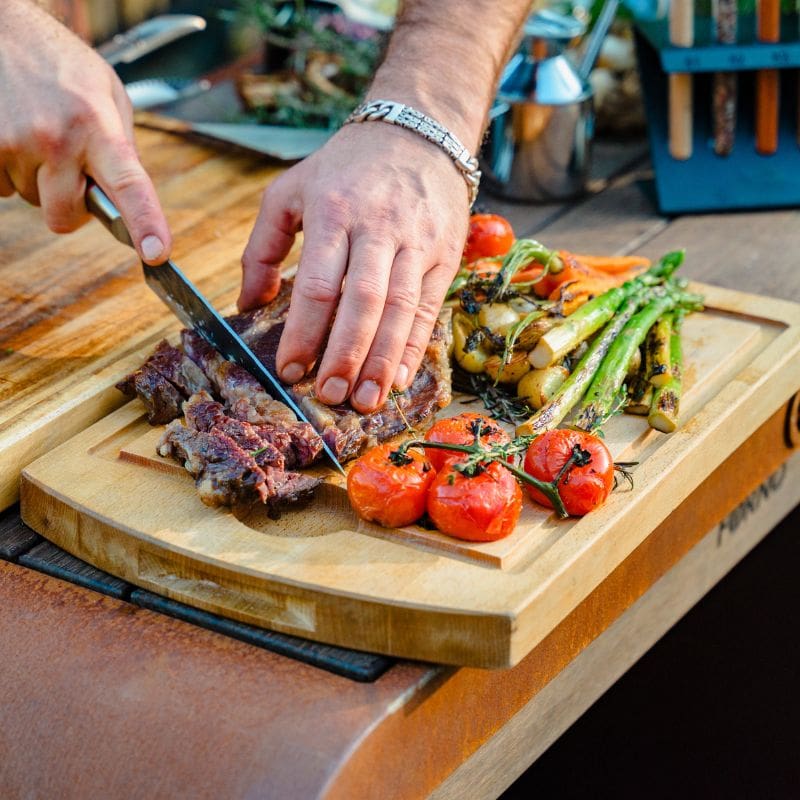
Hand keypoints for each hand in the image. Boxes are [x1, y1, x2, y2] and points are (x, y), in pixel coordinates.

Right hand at [0, 0, 170, 263]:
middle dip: (68, 205)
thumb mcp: (110, 97)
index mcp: (98, 127)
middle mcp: (56, 139)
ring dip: (37, 180)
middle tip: (70, 171)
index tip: (155, 253)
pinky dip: (9, 171)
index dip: (145, 223)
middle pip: (63, 217)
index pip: (129, 186)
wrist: (4, 31)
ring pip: (31, 200)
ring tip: (39, 135)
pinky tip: (16, 136)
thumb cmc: (63, 66)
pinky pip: (1, 187)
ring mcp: (14, 143)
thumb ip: (121, 149)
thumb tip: (128, 199)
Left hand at [239, 123, 468, 412]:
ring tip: (366, 401)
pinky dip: (413, 348)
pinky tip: (398, 379)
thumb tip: (247, 305)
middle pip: (364, 301)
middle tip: (329, 394)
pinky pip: (428, 308)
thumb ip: (262, 247)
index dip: (304, 332)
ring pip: (400, 309)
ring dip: (383, 360)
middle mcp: (378, 228)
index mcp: (334, 212)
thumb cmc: (346, 168)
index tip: (290, 369)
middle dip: (346, 354)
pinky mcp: (443, 255)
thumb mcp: (291, 192)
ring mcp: (416, 243)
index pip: (318, 283)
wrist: (417, 134)